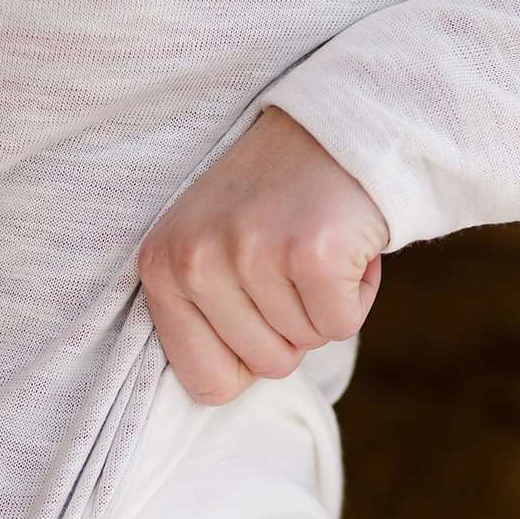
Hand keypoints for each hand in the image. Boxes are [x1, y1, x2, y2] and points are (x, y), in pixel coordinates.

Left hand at [137, 103, 389, 405]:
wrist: (338, 128)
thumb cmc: (275, 202)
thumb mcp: (209, 248)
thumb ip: (197, 314)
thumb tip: (213, 390)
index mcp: (162, 268)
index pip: (205, 383)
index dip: (247, 359)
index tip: (259, 307)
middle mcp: (196, 260)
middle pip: (265, 367)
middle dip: (294, 328)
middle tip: (294, 263)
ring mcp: (251, 253)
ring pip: (306, 344)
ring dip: (325, 304)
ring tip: (315, 245)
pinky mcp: (311, 252)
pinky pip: (341, 325)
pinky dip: (357, 293)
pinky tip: (344, 244)